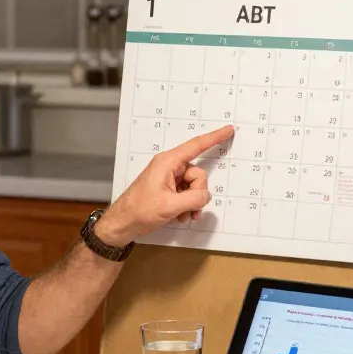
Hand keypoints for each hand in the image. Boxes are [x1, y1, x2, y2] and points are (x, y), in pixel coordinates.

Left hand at [97, 124, 234, 246]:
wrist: (124, 223)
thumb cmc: (140, 210)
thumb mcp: (170, 205)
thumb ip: (194, 199)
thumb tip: (206, 196)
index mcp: (168, 162)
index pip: (196, 146)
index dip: (214, 137)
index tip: (228, 130)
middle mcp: (169, 167)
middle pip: (198, 175)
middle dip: (197, 194)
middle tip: (186, 209)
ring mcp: (169, 179)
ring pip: (194, 188)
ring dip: (192, 204)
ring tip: (181, 215)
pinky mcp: (168, 189)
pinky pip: (187, 195)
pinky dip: (186, 206)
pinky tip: (178, 215)